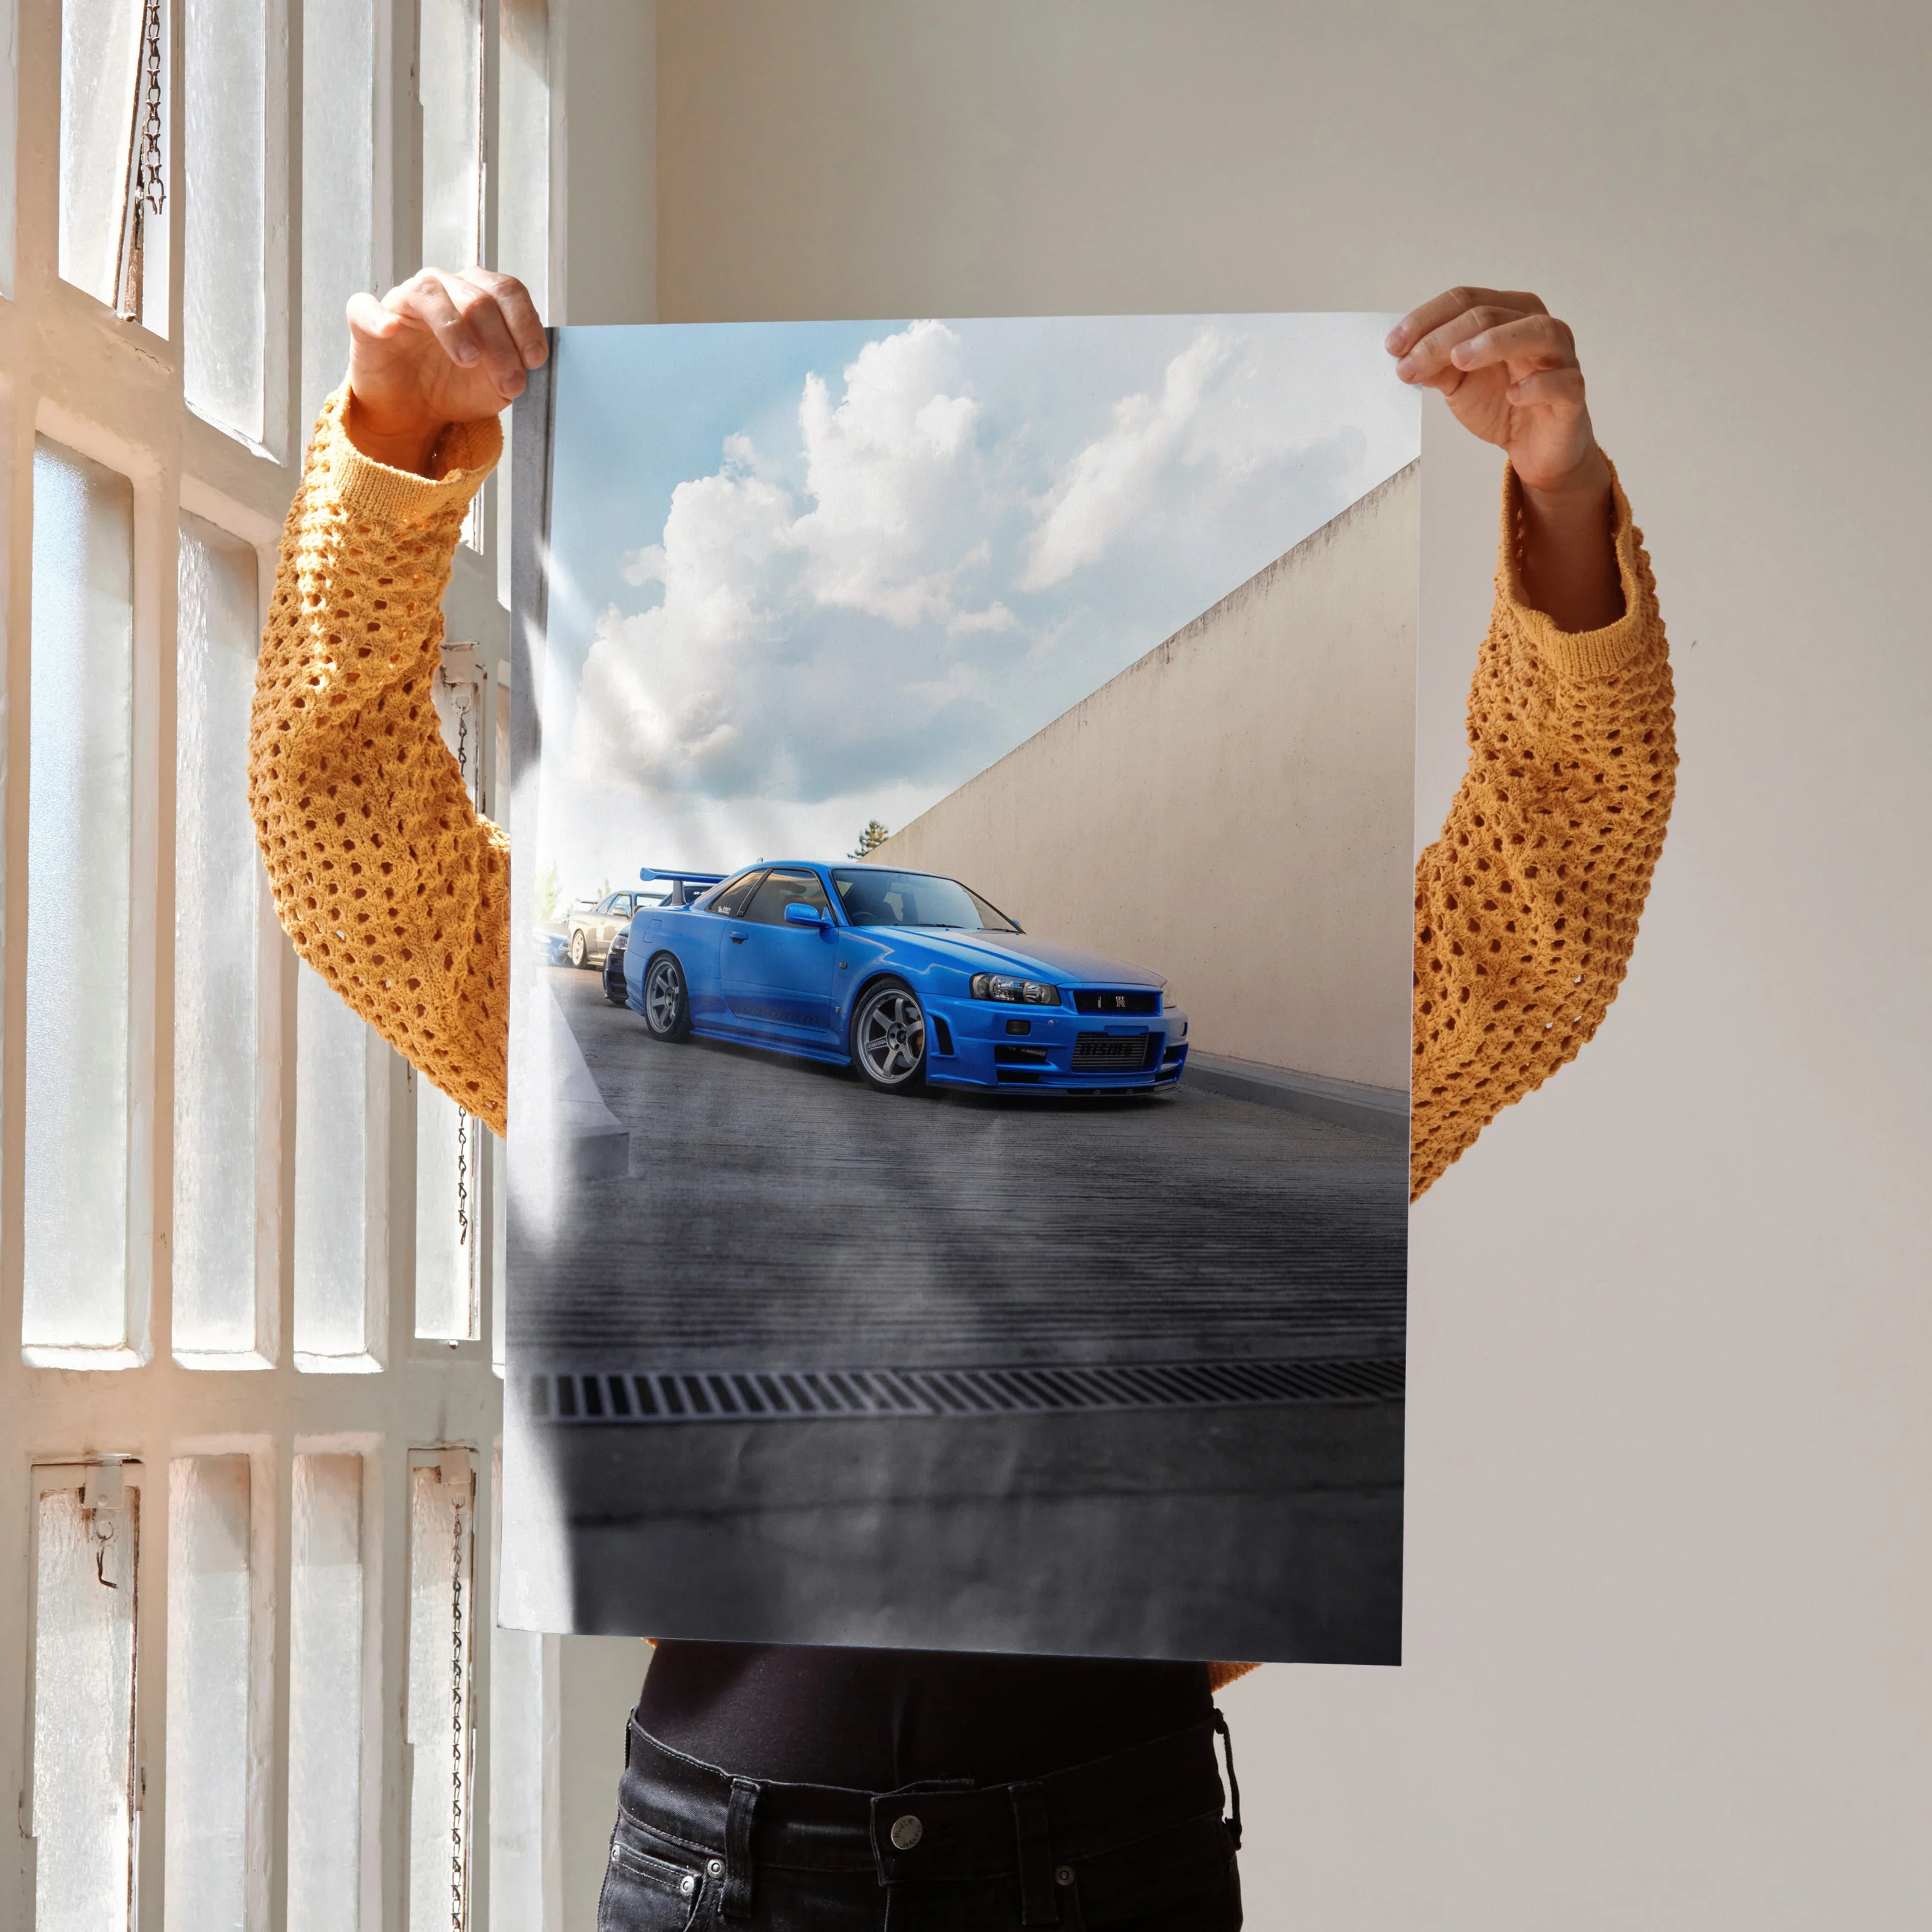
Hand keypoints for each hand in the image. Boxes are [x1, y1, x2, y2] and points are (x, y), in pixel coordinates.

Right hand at [344, 267, 546, 474]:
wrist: (414, 412)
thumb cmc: (455, 387)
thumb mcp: (496, 384)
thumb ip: (513, 368)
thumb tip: (523, 363)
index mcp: (477, 295)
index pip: (507, 291)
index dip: (525, 323)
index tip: (534, 360)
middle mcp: (443, 288)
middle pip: (477, 297)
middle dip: (499, 343)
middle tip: (509, 382)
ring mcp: (404, 301)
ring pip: (429, 293)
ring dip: (454, 327)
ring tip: (468, 360)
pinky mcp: (366, 321)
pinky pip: (365, 307)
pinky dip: (378, 316)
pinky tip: (391, 330)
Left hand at [1388, 287, 1621, 628]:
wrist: (1534, 447)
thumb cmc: (1501, 403)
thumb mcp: (1458, 383)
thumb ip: (1436, 365)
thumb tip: (1403, 354)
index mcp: (1508, 314)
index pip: (1465, 300)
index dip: (1426, 319)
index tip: (1392, 346)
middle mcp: (1537, 326)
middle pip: (1490, 314)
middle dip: (1443, 338)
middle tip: (1409, 364)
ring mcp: (1560, 357)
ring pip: (1535, 332)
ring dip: (1494, 342)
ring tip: (1458, 360)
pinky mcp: (1572, 393)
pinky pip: (1561, 381)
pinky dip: (1537, 385)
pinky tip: (1513, 394)